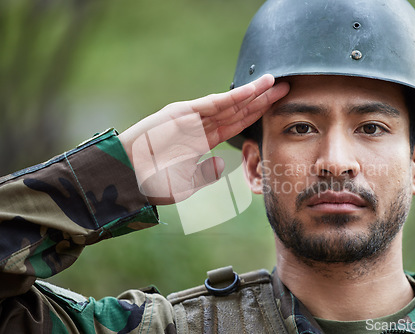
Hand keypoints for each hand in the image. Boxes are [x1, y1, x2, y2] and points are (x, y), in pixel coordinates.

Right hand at [118, 74, 288, 204]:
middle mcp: (198, 125)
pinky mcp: (181, 113)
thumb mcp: (185, 184)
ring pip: (228, 104)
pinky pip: (212, 105)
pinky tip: (252, 91)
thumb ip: (205, 174)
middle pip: (237, 110)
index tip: (277, 107)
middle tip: (285, 88)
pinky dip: (232, 97)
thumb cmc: (151, 183)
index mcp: (202, 140)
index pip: (236, 124)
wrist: (124, 178)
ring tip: (274, 83)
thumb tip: (221, 161)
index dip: (256, 115)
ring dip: (252, 93)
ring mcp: (190, 117)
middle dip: (261, 99)